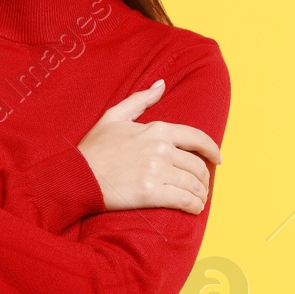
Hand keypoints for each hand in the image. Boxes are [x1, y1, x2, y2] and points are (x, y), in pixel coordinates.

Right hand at [78, 79, 223, 214]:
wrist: (77, 176)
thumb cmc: (94, 148)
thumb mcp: (114, 116)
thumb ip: (140, 100)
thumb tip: (161, 85)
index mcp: (157, 130)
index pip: (197, 138)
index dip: (212, 150)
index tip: (218, 159)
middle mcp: (161, 149)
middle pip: (197, 165)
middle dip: (204, 178)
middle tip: (202, 187)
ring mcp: (157, 171)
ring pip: (193, 184)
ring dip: (200, 194)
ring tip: (198, 199)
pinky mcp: (152, 192)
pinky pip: (184, 200)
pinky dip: (194, 206)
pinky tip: (194, 208)